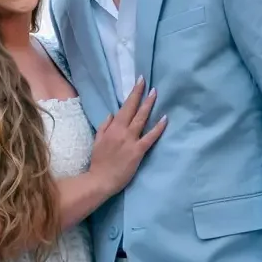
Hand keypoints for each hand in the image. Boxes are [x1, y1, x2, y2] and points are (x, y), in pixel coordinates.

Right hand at [87, 79, 164, 195]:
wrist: (100, 180)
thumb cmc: (98, 162)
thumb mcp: (97, 141)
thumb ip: (104, 127)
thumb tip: (112, 114)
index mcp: (112, 128)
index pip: (124, 107)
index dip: (133, 94)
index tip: (140, 82)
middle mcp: (122, 131)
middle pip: (133, 109)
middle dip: (141, 94)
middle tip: (148, 83)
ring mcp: (130, 140)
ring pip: (141, 119)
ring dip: (148, 105)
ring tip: (155, 94)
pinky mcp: (138, 151)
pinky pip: (150, 137)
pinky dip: (158, 128)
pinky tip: (165, 119)